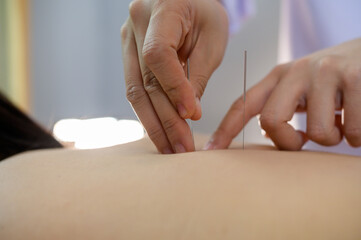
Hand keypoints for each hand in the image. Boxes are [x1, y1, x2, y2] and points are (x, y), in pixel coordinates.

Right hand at [121, 0, 227, 152]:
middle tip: (182, 148)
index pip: (158, 54)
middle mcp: (135, 24)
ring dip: (153, 124)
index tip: (192, 114)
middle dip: (165, 119)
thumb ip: (199, 75)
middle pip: (145, 80)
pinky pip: (135, 89)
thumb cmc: (205, 15)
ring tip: (170, 148)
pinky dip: (148, 113)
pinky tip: (159, 132)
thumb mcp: (212, 39)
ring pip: (135, 91)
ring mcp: (127, 40)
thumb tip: (189, 115)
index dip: (174, 87)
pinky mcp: (129, 56)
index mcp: (162, 9)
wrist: (188, 1)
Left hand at [206, 38, 360, 149]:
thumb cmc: (332, 80)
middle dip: (289, 143)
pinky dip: (355, 136)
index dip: (225, 130)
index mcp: (279, 76)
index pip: (244, 104)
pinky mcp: (355, 79)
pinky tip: (357, 119)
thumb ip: (281, 105)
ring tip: (339, 123)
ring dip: (332, 138)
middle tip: (305, 140)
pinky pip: (351, 131)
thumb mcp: (301, 87)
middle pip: (271, 122)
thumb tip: (266, 133)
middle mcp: (297, 71)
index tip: (209, 151)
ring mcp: (325, 72)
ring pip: (317, 133)